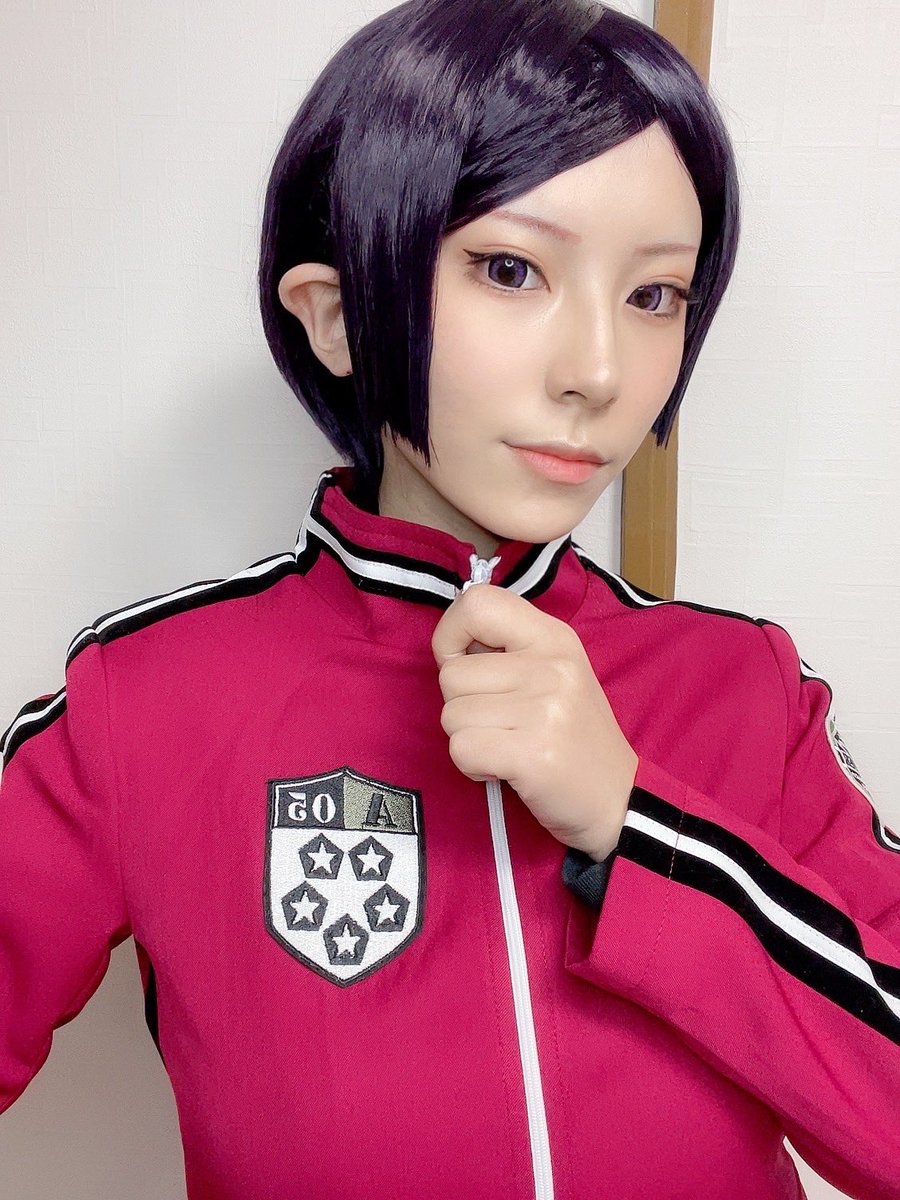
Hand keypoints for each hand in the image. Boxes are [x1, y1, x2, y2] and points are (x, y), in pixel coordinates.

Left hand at [431, 581, 638, 860]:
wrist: (618, 798)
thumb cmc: (574, 736)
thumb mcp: (555, 673)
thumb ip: (507, 652)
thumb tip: (450, 645)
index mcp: (553, 637)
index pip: (477, 602)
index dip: (450, 634)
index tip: (461, 662)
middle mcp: (550, 666)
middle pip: (452, 673)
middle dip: (463, 705)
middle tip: (502, 723)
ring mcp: (544, 709)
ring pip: (452, 714)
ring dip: (469, 738)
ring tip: (508, 745)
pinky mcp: (532, 753)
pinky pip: (461, 749)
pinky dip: (473, 766)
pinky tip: (504, 768)